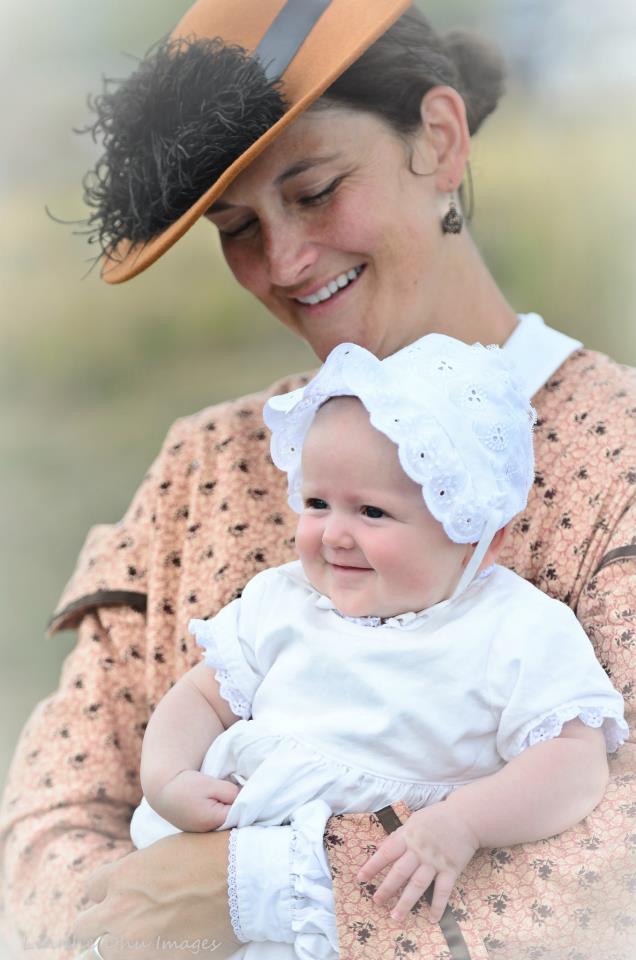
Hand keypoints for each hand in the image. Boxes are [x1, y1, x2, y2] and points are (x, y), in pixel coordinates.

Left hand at [73, 830, 239, 958]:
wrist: (240, 879)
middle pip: (82, 927)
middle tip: (120, 926)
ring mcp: (134, 942)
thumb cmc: (210, 856)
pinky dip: (140, 957)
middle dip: (98, 926)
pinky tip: (158, 950)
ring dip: (114, 948)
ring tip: (136, 944)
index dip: (106, 894)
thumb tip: (134, 882)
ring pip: (99, 954)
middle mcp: (119, 909)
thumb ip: (139, 870)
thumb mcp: (164, 851)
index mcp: (122, 875)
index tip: (120, 897)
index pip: (91, 889)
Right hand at [152, 770, 239, 831]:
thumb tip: (246, 798)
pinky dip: (217, 815)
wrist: (162, 789)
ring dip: (227, 811)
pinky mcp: (197, 830)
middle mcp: (210, 832)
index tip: (247, 791)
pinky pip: (215, 823)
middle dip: (238, 808)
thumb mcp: (211, 784)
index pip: (242, 814)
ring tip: (222, 799)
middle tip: (237, 793)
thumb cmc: (186, 785)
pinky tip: (214, 805)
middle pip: (234, 821)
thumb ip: (231, 792)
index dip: (246, 801)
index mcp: (215, 821)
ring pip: (224, 823)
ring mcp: (203, 833)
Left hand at [357, 802, 478, 922]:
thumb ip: (397, 836)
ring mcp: (435, 861)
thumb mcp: (413, 821)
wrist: (466, 817)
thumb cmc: (436, 818)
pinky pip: (443, 890)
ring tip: (395, 917)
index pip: (386, 853)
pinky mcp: (451, 870)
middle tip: (376, 901)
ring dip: (406, 902)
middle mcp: (420, 850)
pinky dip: (438, 906)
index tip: (360, 879)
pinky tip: (432, 919)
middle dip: (387, 888)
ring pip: (418, 884)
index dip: (372, 866)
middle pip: (400, 872)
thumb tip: (378, 848)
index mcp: (408, 836)